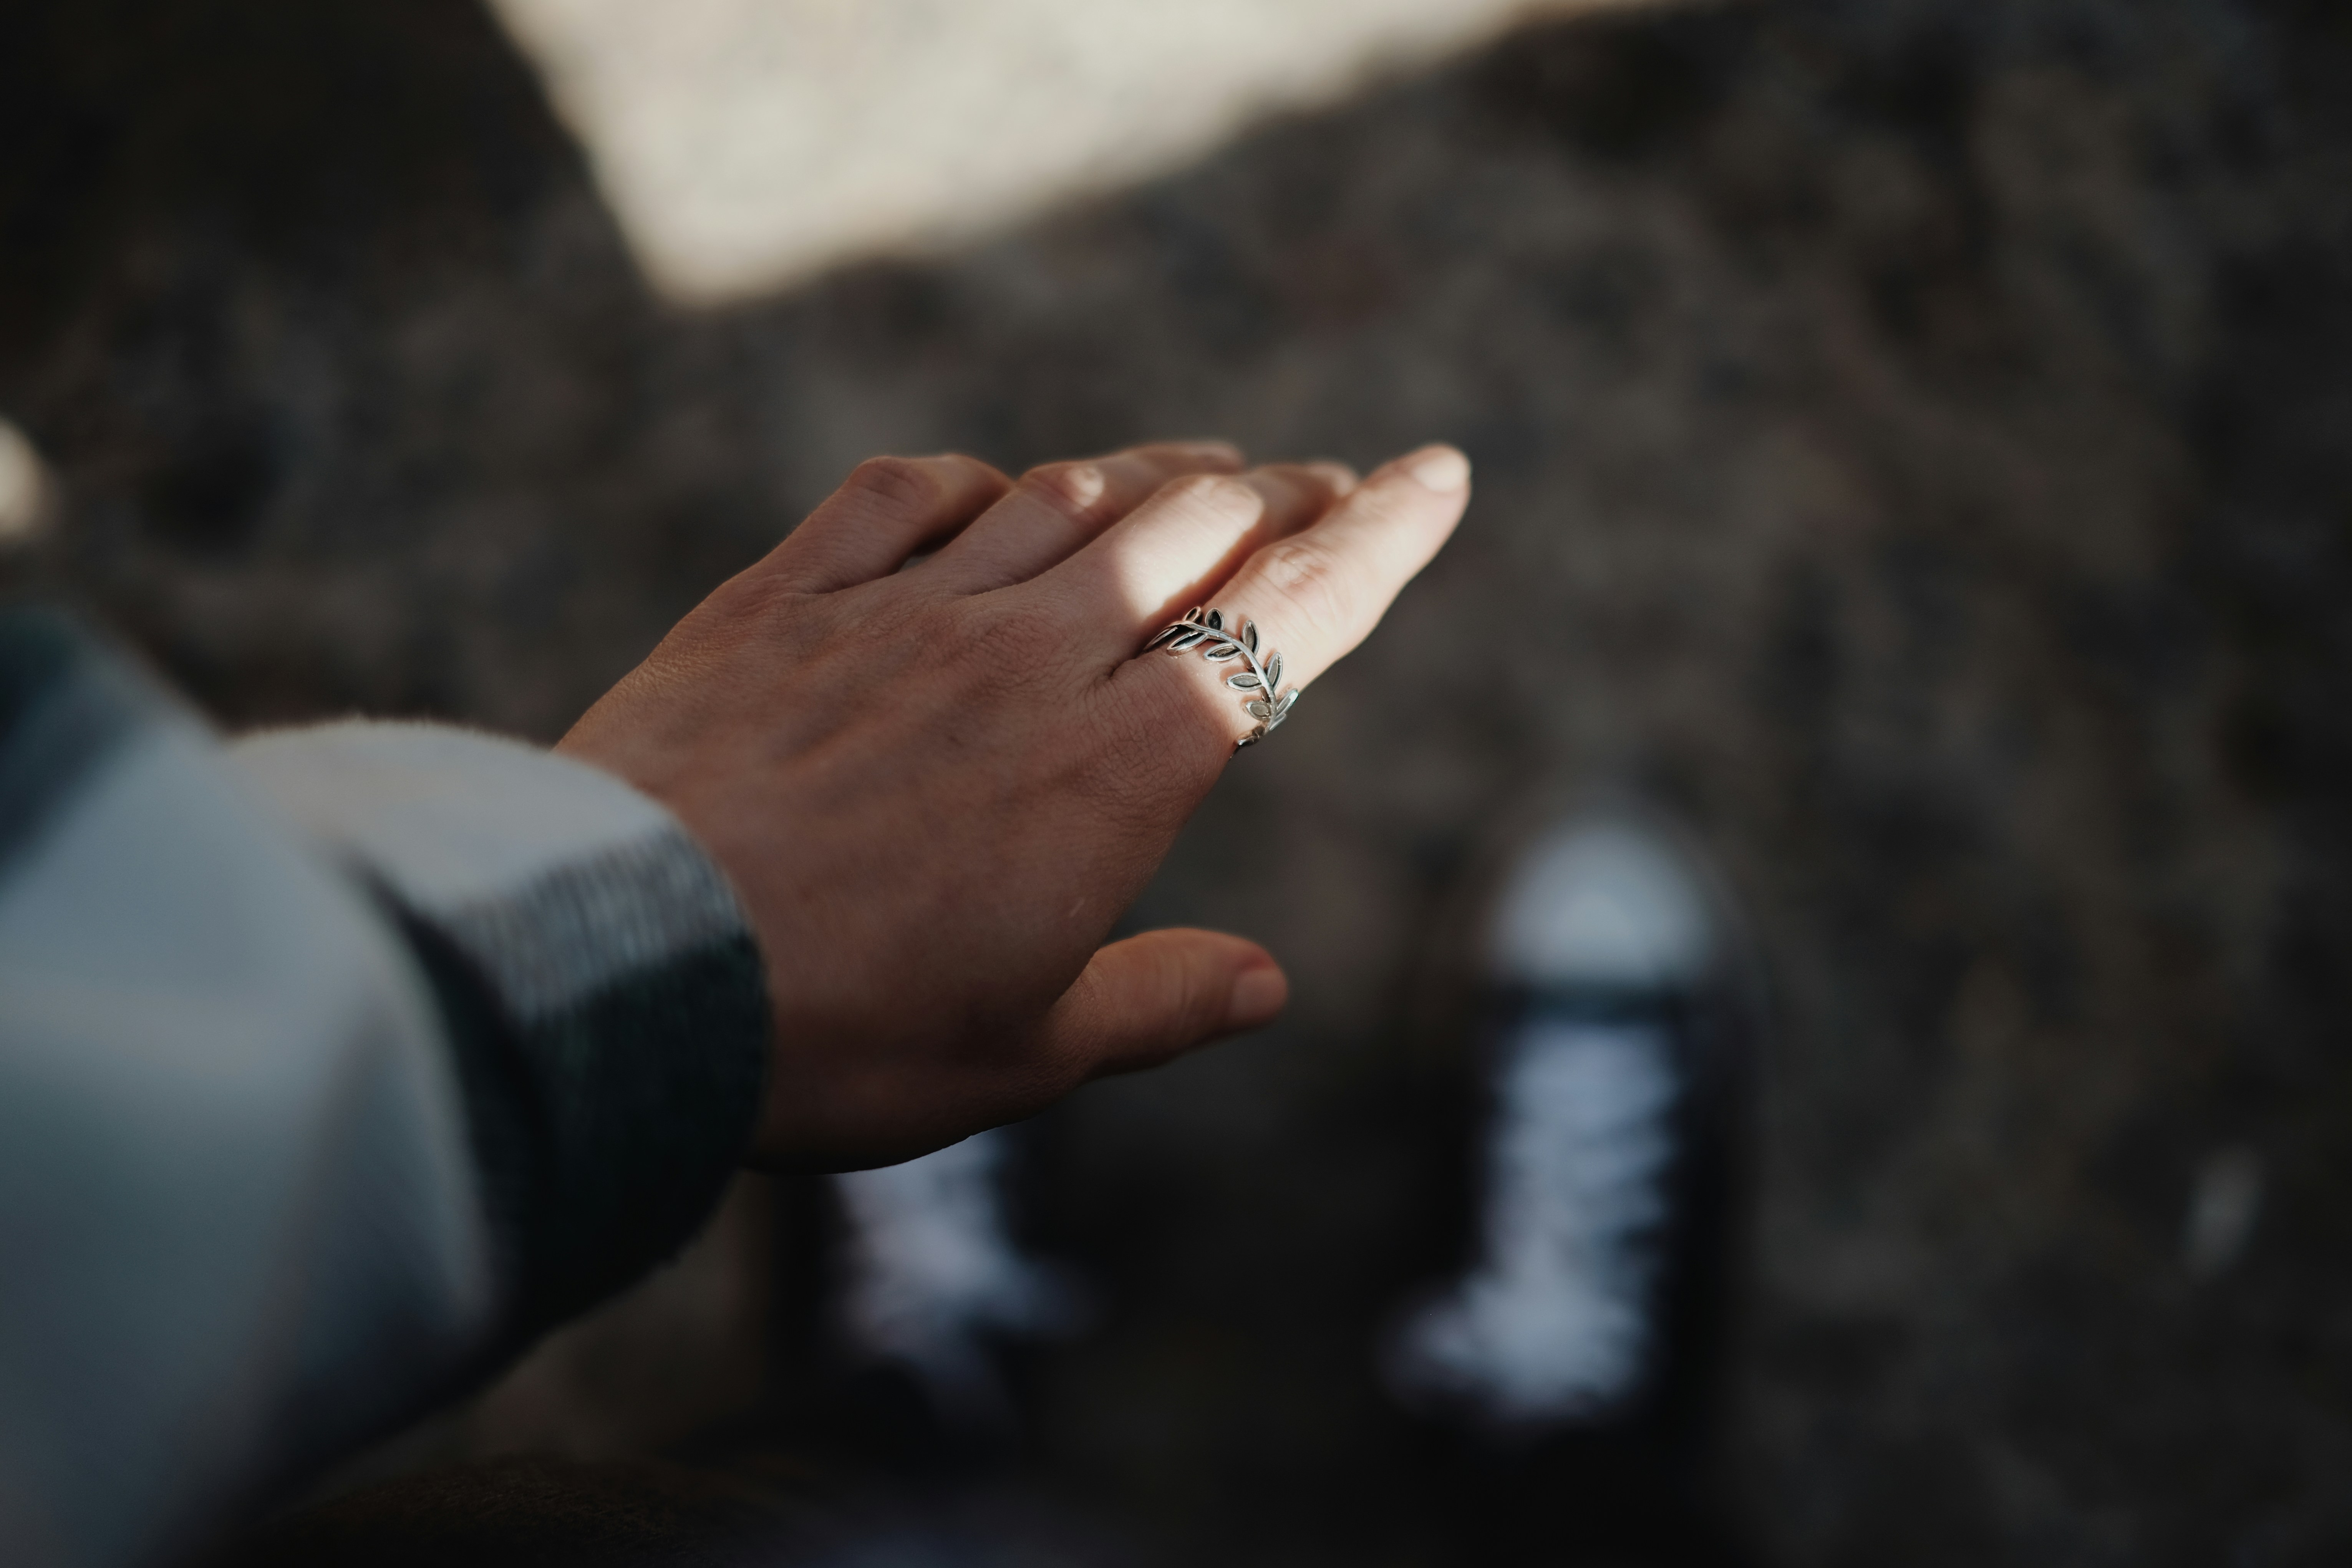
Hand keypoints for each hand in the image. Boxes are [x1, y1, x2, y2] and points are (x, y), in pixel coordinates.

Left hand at [558, 438, 1469, 1168]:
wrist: (619, 965)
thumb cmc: (834, 1037)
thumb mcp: (1019, 1058)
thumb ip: (1154, 1004)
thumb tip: (1266, 984)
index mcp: (1117, 770)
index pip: (1288, 619)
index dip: (1380, 541)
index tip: (1440, 473)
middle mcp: (1028, 659)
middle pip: (1192, 529)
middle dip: (1279, 496)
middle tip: (1321, 483)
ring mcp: (902, 613)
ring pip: (1067, 497)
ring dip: (1154, 473)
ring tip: (1203, 468)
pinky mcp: (783, 598)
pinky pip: (901, 496)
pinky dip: (975, 482)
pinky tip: (995, 495)